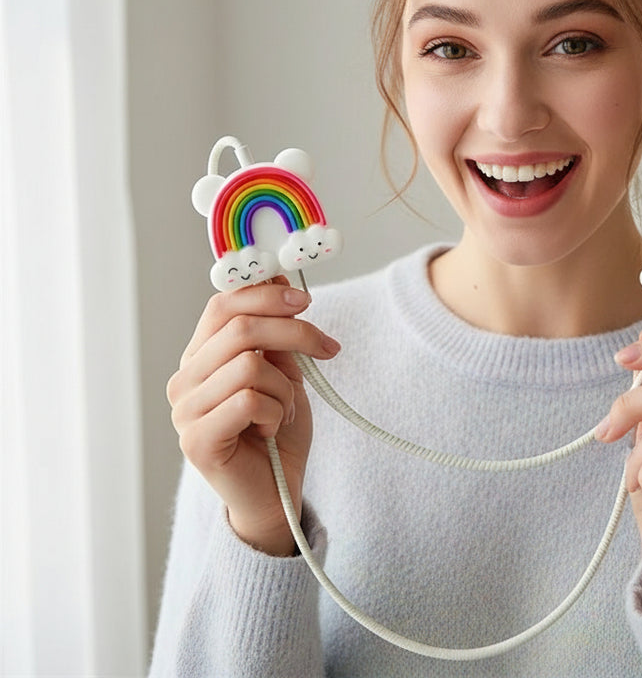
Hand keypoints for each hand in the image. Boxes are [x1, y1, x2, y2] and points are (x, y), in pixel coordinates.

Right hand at [166, 277, 339, 554]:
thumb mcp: (283, 372)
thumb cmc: (276, 431)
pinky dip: (276, 411)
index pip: (223, 304)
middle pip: (241, 328)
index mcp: (201, 356)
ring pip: (249, 365)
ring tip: (286, 409)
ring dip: (285, 387)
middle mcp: (185, 379)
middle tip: (326, 347)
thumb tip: (279, 278)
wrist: (275, 494)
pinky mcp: (196, 440)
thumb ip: (276, 333)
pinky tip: (273, 428)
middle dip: (295, 332)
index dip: (265, 293)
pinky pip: (248, 401)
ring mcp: (185, 410)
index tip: (305, 300)